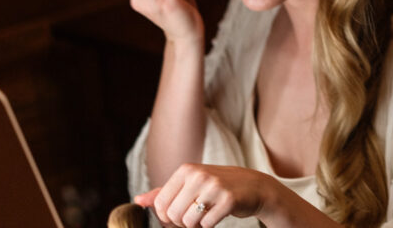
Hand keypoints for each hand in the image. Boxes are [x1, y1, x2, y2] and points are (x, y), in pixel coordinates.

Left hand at [135, 164, 274, 227]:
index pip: (160, 204)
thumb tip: (138, 200)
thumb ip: (164, 192)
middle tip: (195, 216)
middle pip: (172, 215)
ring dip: (196, 225)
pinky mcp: (228, 200)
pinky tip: (218, 214)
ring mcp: (214, 186)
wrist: (254, 186)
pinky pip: (206, 224)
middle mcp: (198, 175)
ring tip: (206, 215)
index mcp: (186, 170)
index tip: (180, 215)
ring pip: (188, 222)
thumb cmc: (218, 186)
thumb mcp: (191, 183)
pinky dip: (210, 225)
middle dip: (182, 223)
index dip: (167, 217)